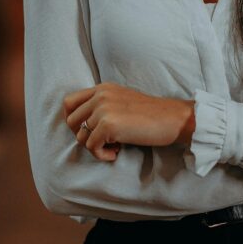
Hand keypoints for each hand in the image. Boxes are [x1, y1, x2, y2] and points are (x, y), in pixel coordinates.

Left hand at [63, 83, 193, 160]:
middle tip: (103, 142)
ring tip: (114, 147)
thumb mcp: (123, 101)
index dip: (73, 121)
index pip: (69, 102)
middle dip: (83, 137)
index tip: (88, 131)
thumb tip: (83, 127)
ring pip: (80, 137)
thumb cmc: (151, 114)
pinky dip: (102, 155)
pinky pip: (92, 147)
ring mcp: (103, 109)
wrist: (173, 118)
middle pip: (70, 122)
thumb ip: (103, 106)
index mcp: (102, 88)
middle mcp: (100, 96)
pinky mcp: (108, 125)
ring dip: (95, 148)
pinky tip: (117, 152)